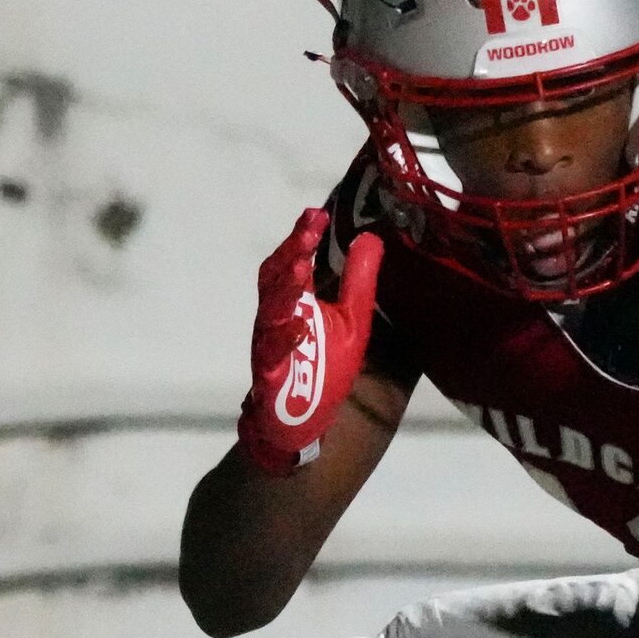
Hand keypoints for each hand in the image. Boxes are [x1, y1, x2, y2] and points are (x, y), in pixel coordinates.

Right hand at [238, 208, 381, 474]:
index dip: (301, 237)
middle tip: (307, 232)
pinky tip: (299, 327)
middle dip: (289, 254)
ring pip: (269, 312)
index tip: (316, 214)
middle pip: (274, 279)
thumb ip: (358, 281)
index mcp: (296, 301)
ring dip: (283, 290)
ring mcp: (269, 345)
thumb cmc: (324, 368)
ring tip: (299, 268)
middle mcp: (277, 317)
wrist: (300, 423)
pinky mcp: (269, 376)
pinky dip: (284, 340)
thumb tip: (370, 236)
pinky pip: (272, 355)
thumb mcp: (351, 320)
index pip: (293, 261)